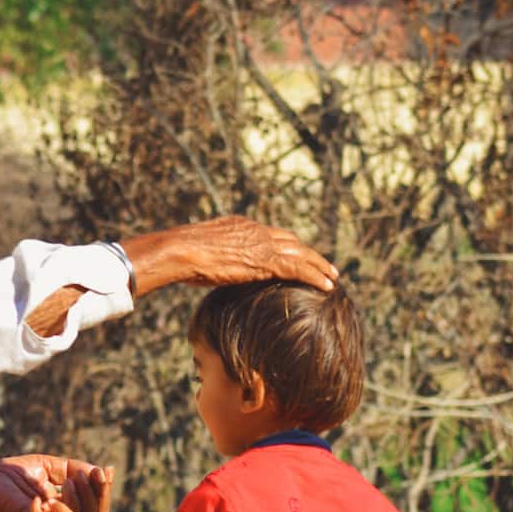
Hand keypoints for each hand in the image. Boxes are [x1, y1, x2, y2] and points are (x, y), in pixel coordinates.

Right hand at [123, 216, 335, 295]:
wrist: (179, 250)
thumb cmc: (181, 254)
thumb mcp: (201, 253)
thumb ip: (213, 256)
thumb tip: (207, 266)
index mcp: (241, 226)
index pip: (272, 235)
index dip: (288, 246)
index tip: (298, 255)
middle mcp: (255, 230)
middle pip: (291, 241)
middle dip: (309, 253)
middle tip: (324, 265)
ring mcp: (261, 244)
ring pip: (300, 253)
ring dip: (319, 265)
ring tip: (333, 277)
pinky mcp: (264, 260)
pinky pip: (297, 268)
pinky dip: (314, 276)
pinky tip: (327, 286)